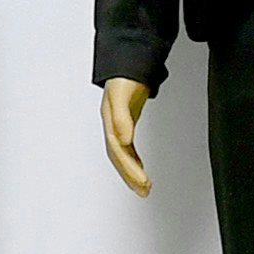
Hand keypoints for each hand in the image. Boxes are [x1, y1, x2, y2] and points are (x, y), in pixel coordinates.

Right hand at [99, 78, 152, 195]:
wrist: (127, 63)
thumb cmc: (124, 77)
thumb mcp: (122, 94)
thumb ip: (121, 117)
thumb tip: (123, 140)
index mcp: (110, 121)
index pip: (118, 150)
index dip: (128, 166)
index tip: (141, 179)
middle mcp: (113, 126)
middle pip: (118, 157)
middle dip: (130, 176)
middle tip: (144, 190)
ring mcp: (118, 127)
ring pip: (122, 156)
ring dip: (132, 173)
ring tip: (144, 188)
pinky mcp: (126, 125)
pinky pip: (128, 149)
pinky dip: (134, 161)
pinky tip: (140, 169)